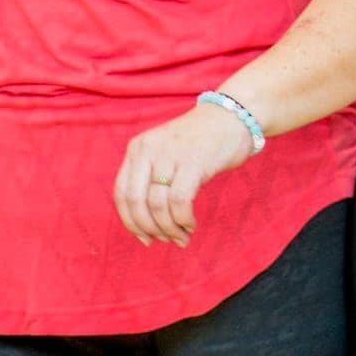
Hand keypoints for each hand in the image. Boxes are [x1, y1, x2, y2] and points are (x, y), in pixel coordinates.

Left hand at [113, 102, 255, 246]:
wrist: (234, 115)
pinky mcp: (193, 161)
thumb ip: (150, 178)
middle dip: (149, 229)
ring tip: (182, 236)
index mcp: (138, 148)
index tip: (144, 238)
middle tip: (165, 240)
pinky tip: (191, 224)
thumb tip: (143, 224)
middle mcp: (149, 149)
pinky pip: (179, 201)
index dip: (130, 222)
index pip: (121, 194)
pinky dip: (183, 219)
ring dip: (169, 229)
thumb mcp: (166, 153)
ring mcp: (171, 153)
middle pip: (136, 202)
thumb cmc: (201, 141)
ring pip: (157, 205)